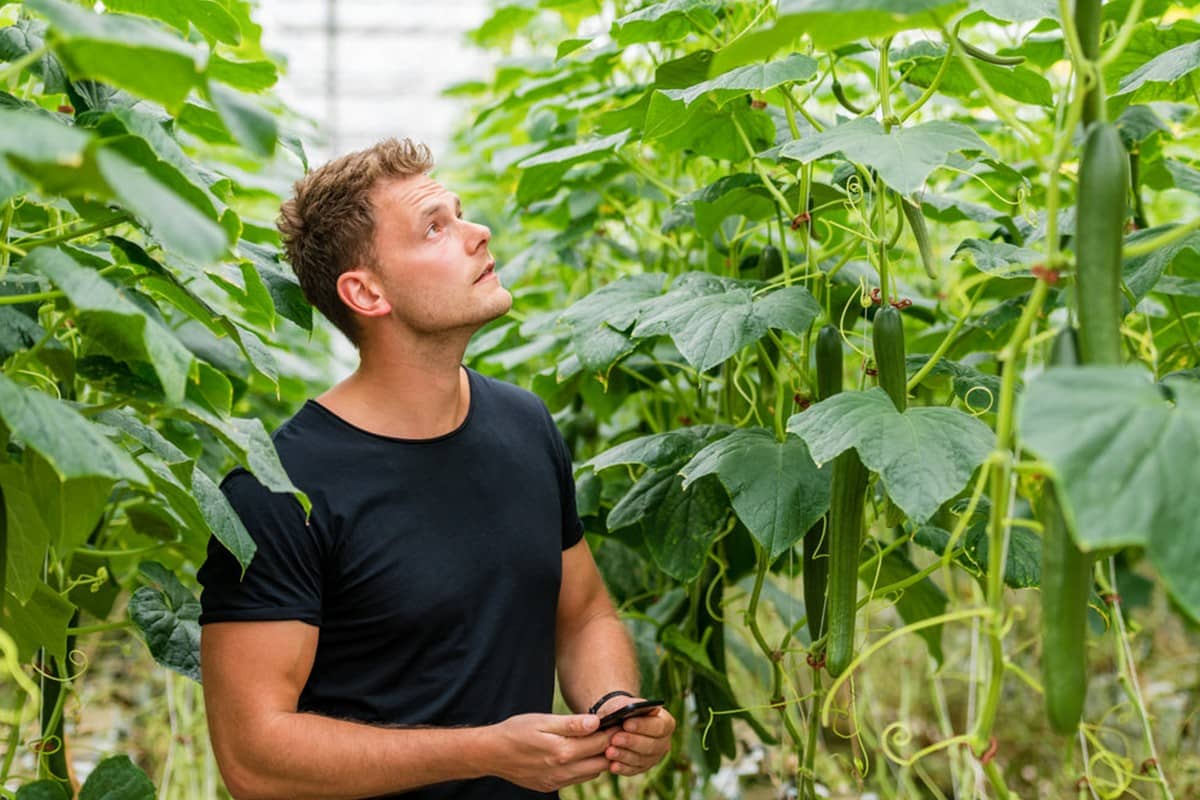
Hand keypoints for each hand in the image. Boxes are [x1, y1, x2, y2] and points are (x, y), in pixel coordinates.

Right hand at [489, 713, 611, 791]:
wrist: (491, 753)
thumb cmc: (517, 731)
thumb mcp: (543, 721)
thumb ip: (571, 724)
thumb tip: (596, 722)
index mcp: (562, 751)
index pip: (599, 743)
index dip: (612, 732)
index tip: (619, 722)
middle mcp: (562, 770)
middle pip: (601, 762)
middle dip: (610, 748)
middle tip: (613, 732)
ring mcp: (556, 781)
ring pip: (591, 773)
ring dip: (598, 759)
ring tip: (598, 742)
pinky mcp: (551, 786)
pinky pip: (577, 779)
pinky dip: (585, 768)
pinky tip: (581, 754)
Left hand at [594, 697, 675, 776]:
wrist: (616, 722)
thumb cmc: (623, 710)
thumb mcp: (625, 703)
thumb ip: (629, 705)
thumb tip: (632, 707)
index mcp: (666, 723)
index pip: (659, 726)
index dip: (643, 726)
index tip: (626, 724)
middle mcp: (663, 742)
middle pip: (651, 745)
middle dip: (632, 742)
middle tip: (615, 739)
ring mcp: (654, 757)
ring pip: (641, 759)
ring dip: (624, 756)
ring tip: (609, 752)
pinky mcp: (642, 767)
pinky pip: (633, 770)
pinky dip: (622, 768)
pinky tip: (612, 765)